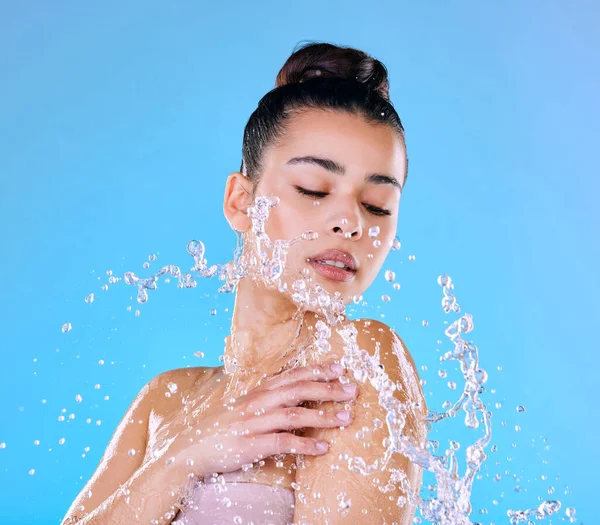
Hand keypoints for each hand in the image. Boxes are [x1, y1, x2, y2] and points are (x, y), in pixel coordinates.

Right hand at [172, 361, 358, 476]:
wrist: (188, 449)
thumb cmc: (220, 428)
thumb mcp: (243, 407)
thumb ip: (267, 399)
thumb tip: (294, 395)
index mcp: (257, 391)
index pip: (292, 375)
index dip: (317, 369)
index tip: (340, 366)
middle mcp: (257, 401)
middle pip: (299, 389)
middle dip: (329, 388)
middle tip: (353, 389)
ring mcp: (253, 422)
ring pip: (295, 414)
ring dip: (324, 415)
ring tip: (347, 418)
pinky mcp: (251, 444)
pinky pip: (283, 442)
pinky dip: (306, 445)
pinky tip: (323, 447)